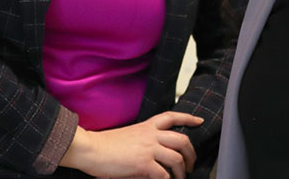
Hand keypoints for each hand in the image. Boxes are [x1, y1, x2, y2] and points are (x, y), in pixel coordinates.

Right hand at [61, 111, 202, 178]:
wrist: (90, 148)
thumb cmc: (104, 145)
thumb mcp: (128, 137)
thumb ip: (144, 143)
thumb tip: (156, 157)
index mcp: (146, 126)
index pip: (172, 117)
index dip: (188, 118)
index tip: (198, 121)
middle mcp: (151, 135)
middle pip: (182, 140)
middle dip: (191, 153)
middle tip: (191, 164)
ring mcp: (148, 148)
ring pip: (177, 159)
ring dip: (181, 172)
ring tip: (180, 178)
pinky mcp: (143, 164)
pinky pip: (164, 174)